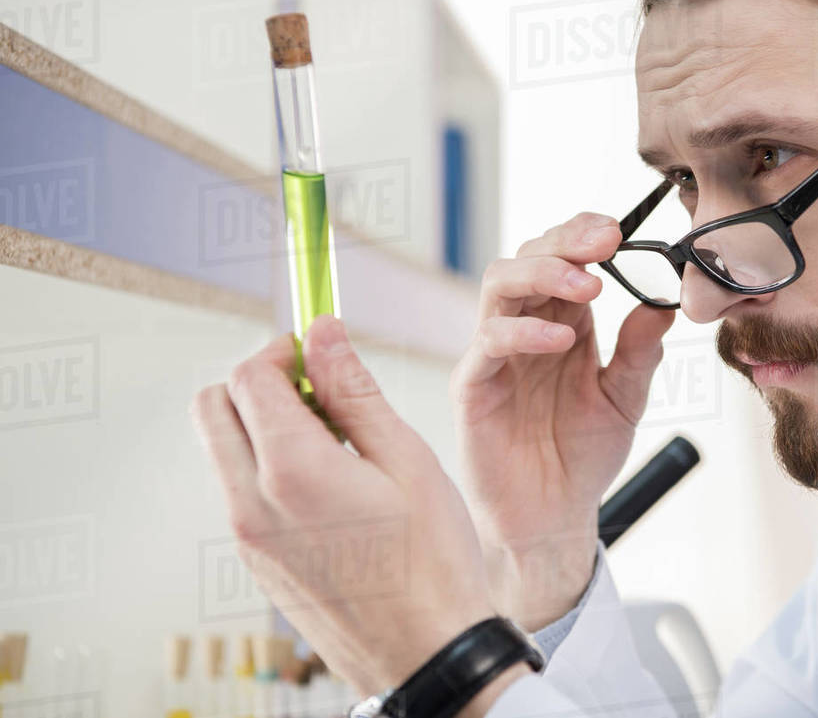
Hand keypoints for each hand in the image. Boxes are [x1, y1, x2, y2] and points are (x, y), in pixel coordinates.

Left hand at [191, 316, 521, 702]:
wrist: (427, 654)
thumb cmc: (432, 562)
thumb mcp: (407, 460)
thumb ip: (356, 392)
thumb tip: (324, 334)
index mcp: (292, 472)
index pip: (251, 377)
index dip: (283, 351)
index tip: (318, 352)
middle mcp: (253, 504)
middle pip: (215, 407)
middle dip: (258, 382)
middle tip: (317, 389)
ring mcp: (248, 538)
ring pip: (224, 449)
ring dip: (262, 425)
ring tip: (335, 441)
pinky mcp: (256, 562)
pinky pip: (240, 490)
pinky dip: (267, 466)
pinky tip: (331, 482)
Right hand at [450, 213, 675, 629]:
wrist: (553, 516)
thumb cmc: (582, 454)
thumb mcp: (626, 398)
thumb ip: (640, 351)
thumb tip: (665, 304)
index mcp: (563, 321)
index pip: (565, 259)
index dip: (585, 236)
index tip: (619, 229)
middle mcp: (525, 327)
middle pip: (528, 258)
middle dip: (565, 242)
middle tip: (605, 242)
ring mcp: (495, 354)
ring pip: (499, 286)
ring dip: (542, 272)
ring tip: (587, 284)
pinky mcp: (474, 386)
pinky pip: (487, 344)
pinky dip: (522, 332)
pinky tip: (560, 339)